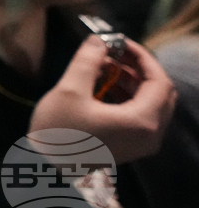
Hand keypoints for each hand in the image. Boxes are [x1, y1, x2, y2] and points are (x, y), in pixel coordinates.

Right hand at [30, 36, 176, 163]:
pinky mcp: (131, 146)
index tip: (120, 42)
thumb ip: (88, 60)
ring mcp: (142, 142)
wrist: (47, 168)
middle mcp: (151, 134)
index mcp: (142, 121)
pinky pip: (142, 115)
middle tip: (114, 52)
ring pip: (151, 103)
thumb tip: (99, 39)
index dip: (142, 57)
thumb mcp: (69, 90)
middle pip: (160, 92)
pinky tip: (104, 86)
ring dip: (132, 81)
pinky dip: (129, 97)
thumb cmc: (59, 131)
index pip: (159, 81)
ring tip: (105, 66)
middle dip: (138, 68)